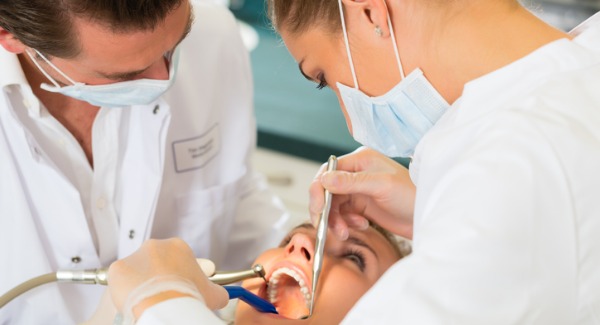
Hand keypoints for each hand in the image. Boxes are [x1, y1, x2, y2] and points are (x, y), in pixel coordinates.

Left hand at [107, 238, 227, 317]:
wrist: (165, 306)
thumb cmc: (189, 297)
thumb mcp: (213, 294)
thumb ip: (218, 291)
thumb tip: (221, 295)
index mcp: (178, 246)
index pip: (178, 260)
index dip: (180, 276)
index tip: (180, 289)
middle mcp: (155, 246)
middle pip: (156, 263)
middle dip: (160, 278)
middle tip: (164, 297)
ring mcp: (134, 256)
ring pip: (138, 271)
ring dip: (143, 284)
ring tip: (148, 303)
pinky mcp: (117, 269)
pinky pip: (121, 281)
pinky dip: (126, 291)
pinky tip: (134, 303)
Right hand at [309, 147, 414, 238]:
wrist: (427, 216)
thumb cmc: (411, 195)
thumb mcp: (382, 186)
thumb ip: (352, 182)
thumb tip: (324, 179)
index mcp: (360, 160)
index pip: (328, 172)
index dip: (319, 191)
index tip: (318, 210)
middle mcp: (356, 173)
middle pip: (326, 190)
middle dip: (325, 210)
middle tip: (324, 226)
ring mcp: (358, 189)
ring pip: (332, 205)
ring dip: (334, 220)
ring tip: (345, 232)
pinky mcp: (361, 205)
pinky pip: (342, 214)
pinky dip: (345, 223)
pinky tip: (361, 225)